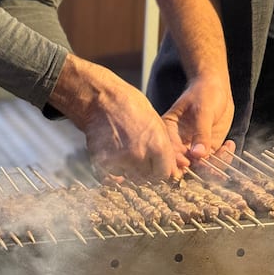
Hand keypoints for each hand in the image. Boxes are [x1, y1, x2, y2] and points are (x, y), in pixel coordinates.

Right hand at [49, 54, 182, 180]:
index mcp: (157, 145)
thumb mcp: (155, 121)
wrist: (99, 97)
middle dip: (145, 169)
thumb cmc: (128, 103)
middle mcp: (140, 156)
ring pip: (130, 177)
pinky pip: (111, 176)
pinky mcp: (103, 162)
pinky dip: (112, 170)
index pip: (164, 173)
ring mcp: (121, 160)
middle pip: (147, 177)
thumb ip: (164, 147)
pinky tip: (112, 154)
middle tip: (137, 152)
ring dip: (129, 169)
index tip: (155, 164)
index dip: (160, 169)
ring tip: (123, 148)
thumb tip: (174, 170)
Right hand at [161, 71, 234, 164]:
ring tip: (226, 150)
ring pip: (201, 166)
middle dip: (198, 168)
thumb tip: (198, 155)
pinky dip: (224, 158)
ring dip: (215, 165)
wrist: (217, 86)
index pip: (169, 150)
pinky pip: (215, 161)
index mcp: (169, 130)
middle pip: (183, 164)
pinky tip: (230, 144)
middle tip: (212, 167)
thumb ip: (201, 133)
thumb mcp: (202, 110)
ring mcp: (194, 147)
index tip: (187, 163)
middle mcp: (180, 142)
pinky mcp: (209, 148)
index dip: (175, 160)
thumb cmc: (204, 92)